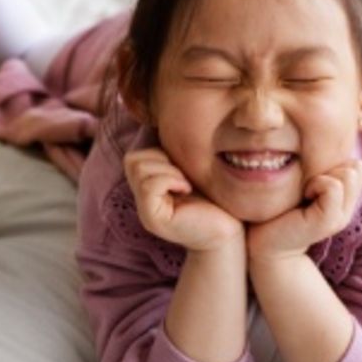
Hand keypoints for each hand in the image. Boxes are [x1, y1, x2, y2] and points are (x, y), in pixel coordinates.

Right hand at [125, 148, 243, 253]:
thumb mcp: (192, 172)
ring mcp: (145, 212)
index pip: (134, 157)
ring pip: (138, 170)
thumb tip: (168, 130)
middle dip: (160, 159)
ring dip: (166, 170)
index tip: (182, 169)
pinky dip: (169, 180)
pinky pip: (148, 185)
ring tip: (185, 184)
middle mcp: (143, 202)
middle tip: (183, 176)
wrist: (230, 232)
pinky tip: (187, 190)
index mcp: (150, 189)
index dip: (158, 153)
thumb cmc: (217, 200)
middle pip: (132, 160)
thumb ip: (174, 159)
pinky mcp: (153, 220)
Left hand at [246, 159, 361, 263]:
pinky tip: (303, 196)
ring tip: (304, 192)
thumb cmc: (280, 207)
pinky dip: (317, 184)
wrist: (265, 241)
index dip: (331, 164)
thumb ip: (328, 170)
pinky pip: (333, 187)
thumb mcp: (308, 182)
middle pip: (354, 169)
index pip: (356, 167)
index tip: (310, 179)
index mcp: (344, 200)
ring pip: (348, 175)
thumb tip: (355, 161)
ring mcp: (340, 218)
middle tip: (305, 187)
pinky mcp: (328, 222)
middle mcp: (346, 210)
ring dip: (321, 176)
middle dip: (327, 169)